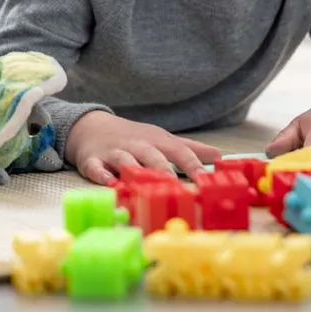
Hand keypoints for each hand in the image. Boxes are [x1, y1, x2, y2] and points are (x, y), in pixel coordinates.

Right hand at [65, 111, 221, 184]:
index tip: (205, 179)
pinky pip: (95, 168)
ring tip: (144, 184)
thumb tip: (219, 155)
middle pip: (151, 156)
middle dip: (162, 169)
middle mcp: (136, 146)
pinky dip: (101, 175)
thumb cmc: (132, 137)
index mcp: (156, 142)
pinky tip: (109, 183)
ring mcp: (113, 153)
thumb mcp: (161, 139)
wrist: (91, 126)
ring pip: (124, 160)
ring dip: (134, 171)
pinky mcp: (92, 161)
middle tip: (174, 185)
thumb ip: (189, 149)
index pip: (178, 151)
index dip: (192, 164)